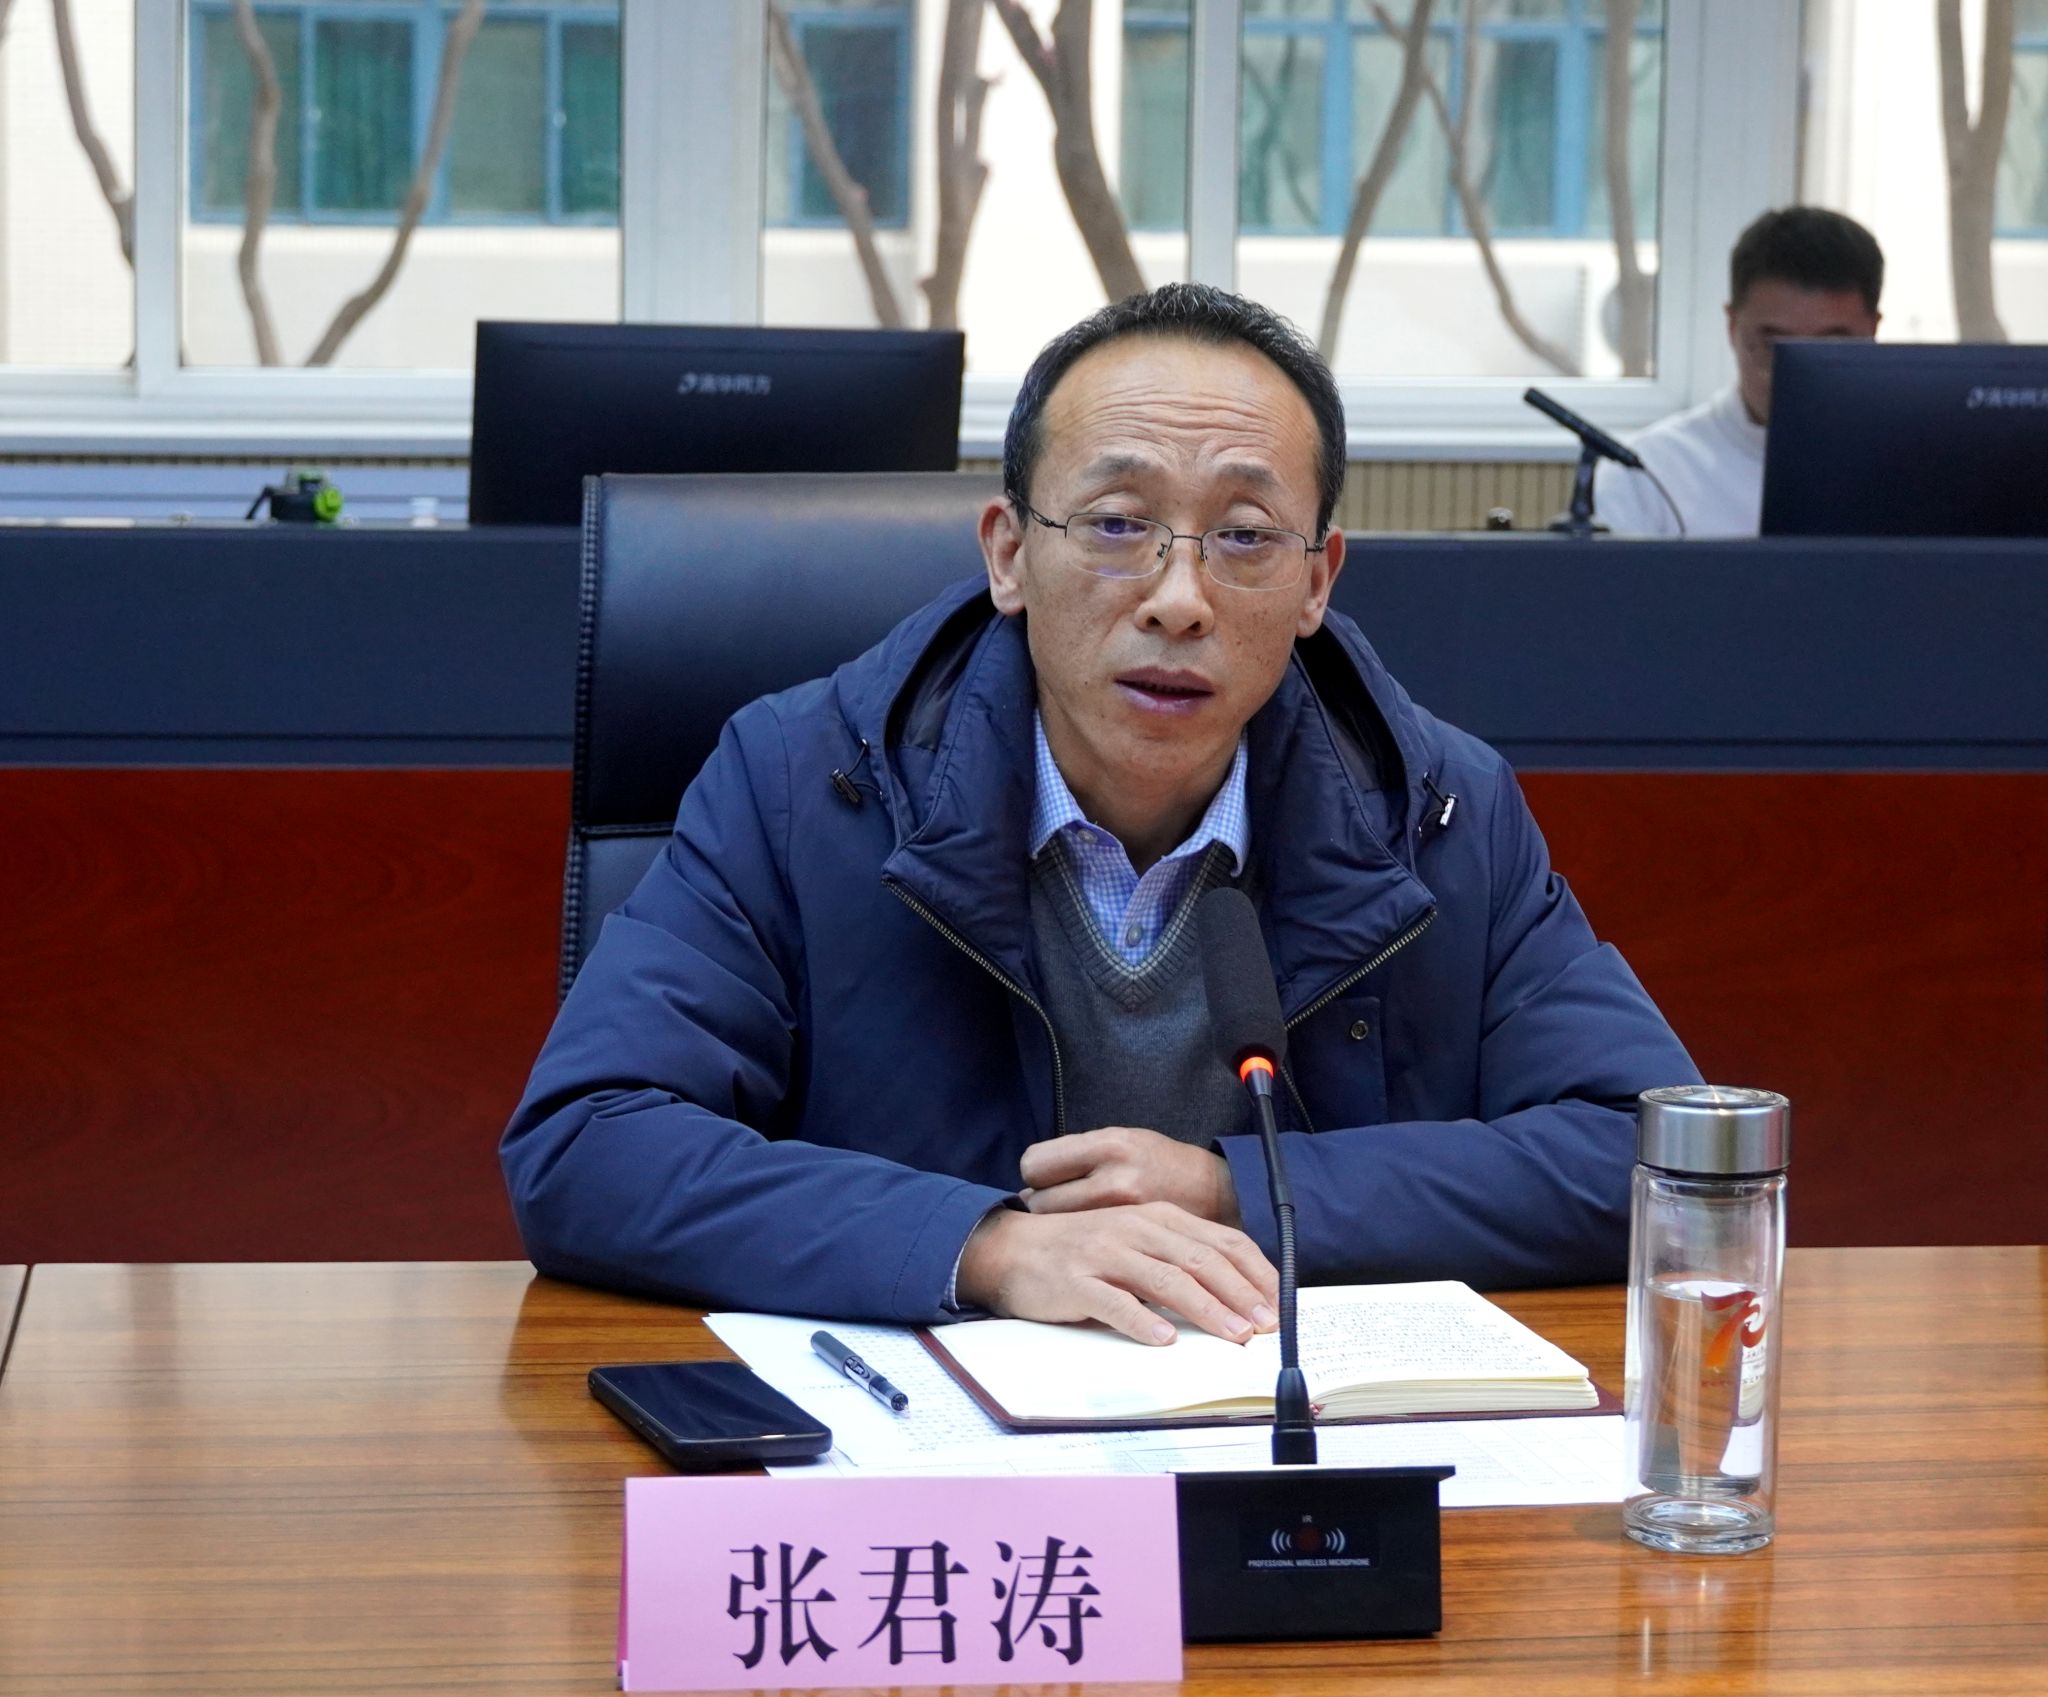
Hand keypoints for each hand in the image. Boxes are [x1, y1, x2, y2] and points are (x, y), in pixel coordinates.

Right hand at [955, 1203, 1278, 1345]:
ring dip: (1205, 1309)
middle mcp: (1134, 1230)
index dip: (1252, 1273)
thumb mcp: (1133, 1241)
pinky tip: (1163, 1340)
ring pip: (1165, 1280)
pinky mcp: (1076, 1281)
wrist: (1012, 1248)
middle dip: (1239, 1295)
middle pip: (1199, 1260)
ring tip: (1232, 1336)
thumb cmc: (1079, 1250)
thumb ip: (1173, 1257)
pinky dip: (1142, 1322)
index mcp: (1154, 1218)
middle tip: (1264, 1326)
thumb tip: (1229, 1292)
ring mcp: (1104, 1253)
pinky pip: (1114, 1302)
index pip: (1217, 1241)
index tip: (1277, 1303)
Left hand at [1020, 1126, 1241, 1226]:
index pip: (1036, 1163)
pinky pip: (1084, 1248)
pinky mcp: (1135, 1242)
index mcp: (1108, 1144)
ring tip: (1077, 1224)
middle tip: (1061, 1208)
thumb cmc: (1160, 1164)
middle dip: (1044, 1205)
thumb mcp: (1122, 1140)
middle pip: (1040, 1201)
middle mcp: (1113, 1176)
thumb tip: (1032, 1184)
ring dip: (1060, 1228)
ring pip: (1058, 1228)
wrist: (1218, 1193)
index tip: (1050, 1181)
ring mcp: (1124, 1212)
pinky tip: (1093, 1243)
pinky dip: (1083, 1246)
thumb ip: (1079, 1156)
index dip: (1037, 1174)